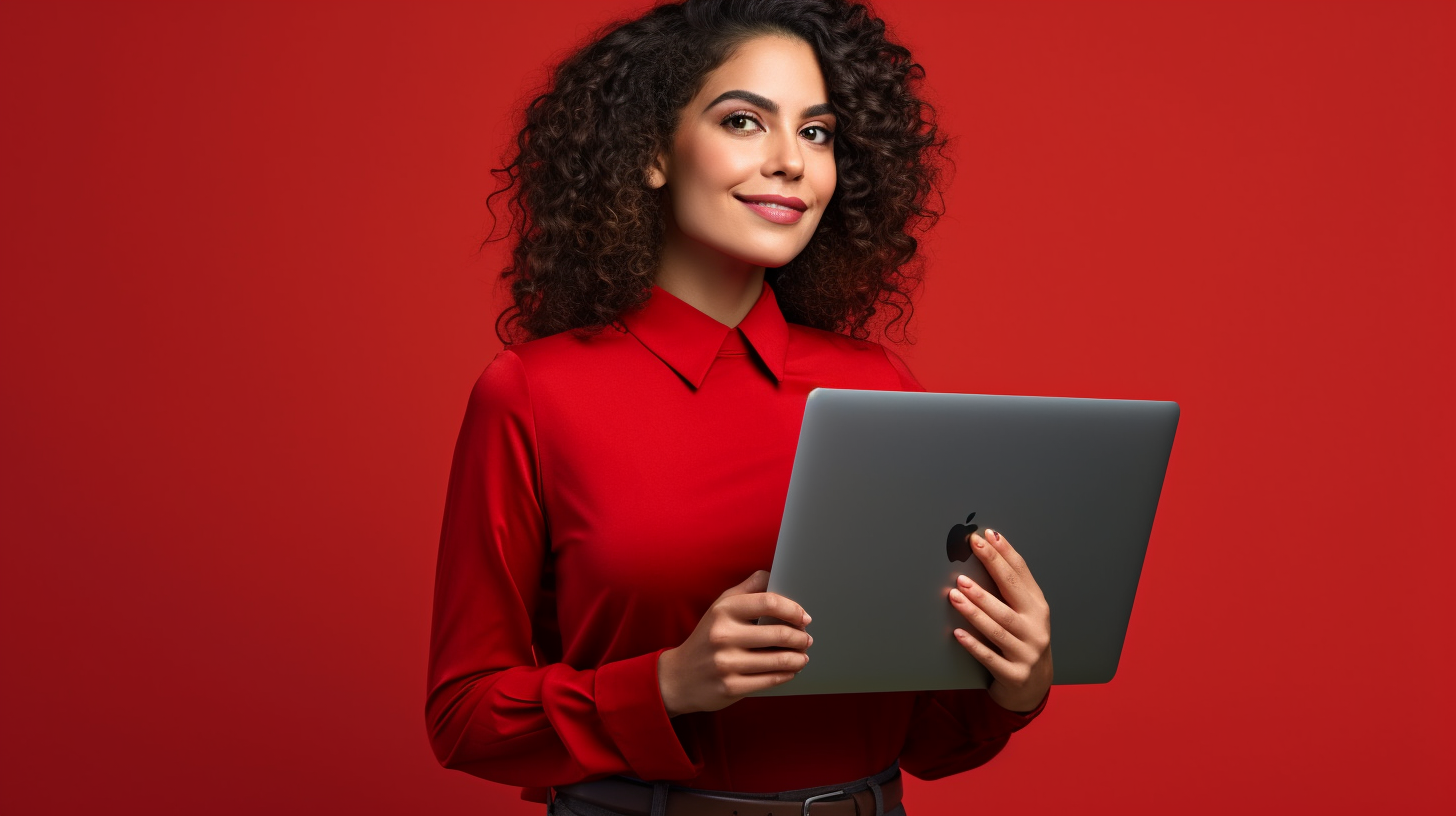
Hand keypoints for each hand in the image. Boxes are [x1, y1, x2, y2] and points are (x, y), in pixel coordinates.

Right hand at [656, 570, 811, 717]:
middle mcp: (723, 635)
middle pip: (780, 634)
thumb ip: (747, 589)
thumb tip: (773, 574)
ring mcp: (726, 663)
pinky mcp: (731, 687)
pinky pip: (771, 680)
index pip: (769, 602)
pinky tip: (791, 670)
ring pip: (780, 660)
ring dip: (799, 658)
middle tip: (807, 639)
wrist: (679, 677)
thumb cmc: (707, 637)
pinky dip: (787, 674)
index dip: (793, 609)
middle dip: (801, 638)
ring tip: (803, 656)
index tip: (804, 617)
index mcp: (723, 611)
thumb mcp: (720, 607)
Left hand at [948, 529, 1051, 711]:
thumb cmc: (1022, 642)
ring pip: (999, 626)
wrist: (1034, 687)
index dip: (1005, 553)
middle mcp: (1036, 628)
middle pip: (1012, 593)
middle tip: (973, 550)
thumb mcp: (1023, 615)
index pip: (1022, 574)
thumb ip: (1008, 590)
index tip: (987, 535)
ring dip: (976, 608)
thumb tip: (985, 551)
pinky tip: (957, 633)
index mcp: (1038, 608)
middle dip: (992, 568)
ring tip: (956, 591)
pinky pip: (990, 657)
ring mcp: (1027, 652)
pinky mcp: (1014, 674)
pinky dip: (974, 644)